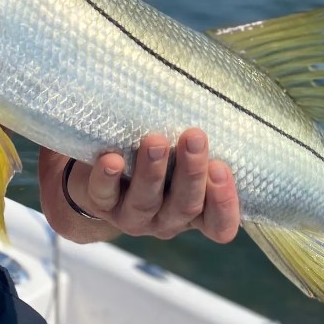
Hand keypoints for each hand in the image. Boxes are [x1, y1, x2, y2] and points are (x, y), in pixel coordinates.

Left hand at [65, 128, 240, 243]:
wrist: (100, 173)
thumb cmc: (156, 157)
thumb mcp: (181, 155)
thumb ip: (197, 144)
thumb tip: (211, 99)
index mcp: (194, 211)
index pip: (219, 224)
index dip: (223, 203)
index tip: (222, 168)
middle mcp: (166, 220)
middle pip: (184, 206)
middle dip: (191, 172)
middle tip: (195, 137)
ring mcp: (133, 217)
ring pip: (146, 202)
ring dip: (152, 172)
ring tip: (155, 141)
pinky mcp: (101, 204)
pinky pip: (104, 195)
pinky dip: (108, 178)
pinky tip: (112, 160)